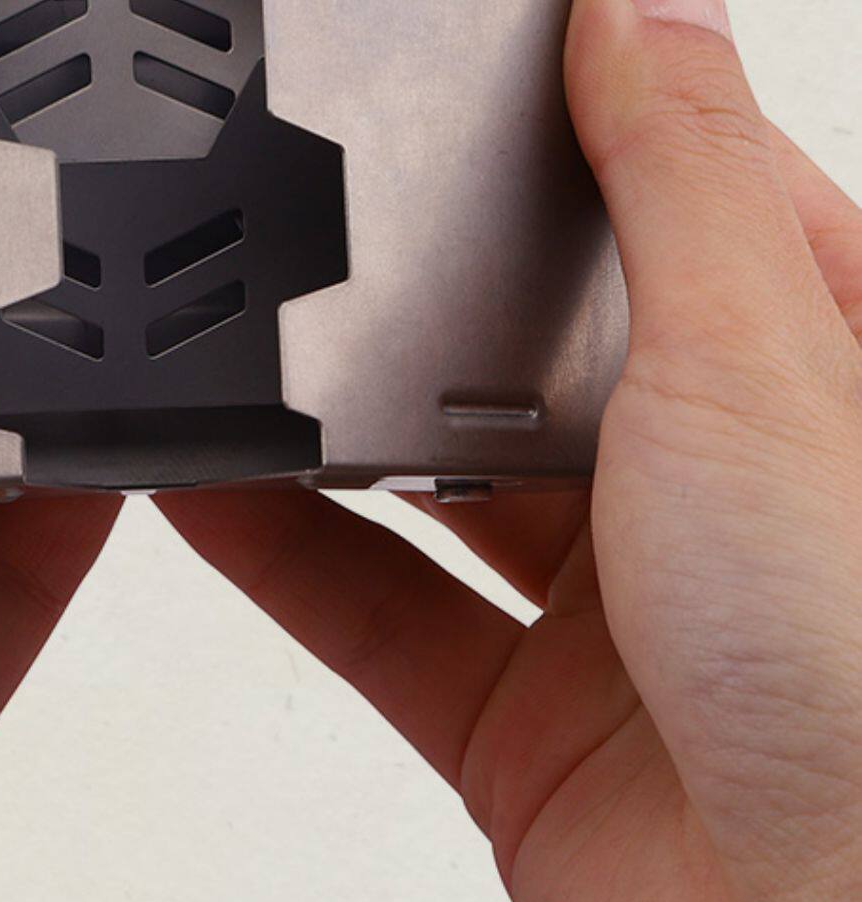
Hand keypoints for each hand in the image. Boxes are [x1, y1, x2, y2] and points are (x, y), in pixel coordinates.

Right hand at [160, 0, 861, 901]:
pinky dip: (285, 556)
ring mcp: (620, 618)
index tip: (468, 96)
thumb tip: (636, 11)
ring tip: (227, 355)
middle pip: (541, 357)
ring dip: (333, 435)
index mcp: (819, 383)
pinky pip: (380, 613)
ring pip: (441, 492)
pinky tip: (205, 492)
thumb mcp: (762, 367)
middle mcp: (723, 498)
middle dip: (429, 304)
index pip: (690, 216)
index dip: (583, 147)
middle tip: (320, 229)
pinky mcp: (524, 726)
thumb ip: (682, 186)